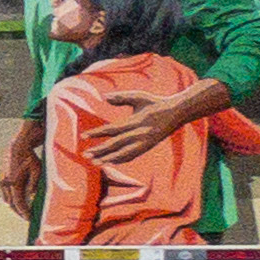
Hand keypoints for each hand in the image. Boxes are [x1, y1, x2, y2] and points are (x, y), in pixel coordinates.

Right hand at [0, 117, 46, 214]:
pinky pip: (6, 192)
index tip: (30, 219)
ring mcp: (3, 181)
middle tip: (27, 217)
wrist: (18, 145)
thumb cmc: (30, 157)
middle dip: (19, 211)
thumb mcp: (37, 171)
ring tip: (22, 211)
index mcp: (14, 183)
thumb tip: (32, 197)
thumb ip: (34, 185)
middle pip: (12, 203)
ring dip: (15, 205)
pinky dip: (11, 198)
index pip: (19, 203)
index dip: (24, 212)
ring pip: (7, 198)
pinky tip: (15, 201)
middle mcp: (7, 184)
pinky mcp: (3, 178)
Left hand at [90, 83, 222, 166]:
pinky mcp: (148, 147)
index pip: (112, 130)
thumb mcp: (139, 97)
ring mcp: (145, 143)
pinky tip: (110, 162)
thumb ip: (121, 97)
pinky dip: (121, 160)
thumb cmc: (155, 102)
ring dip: (108, 159)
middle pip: (116, 145)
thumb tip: (104, 97)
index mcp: (136, 122)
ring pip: (124, 154)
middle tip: (85, 155)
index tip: (83, 136)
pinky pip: (132, 155)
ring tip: (95, 162)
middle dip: (100, 150)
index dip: (97, 133)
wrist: (177, 112)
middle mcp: (140, 135)